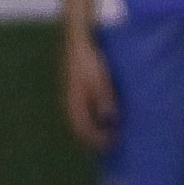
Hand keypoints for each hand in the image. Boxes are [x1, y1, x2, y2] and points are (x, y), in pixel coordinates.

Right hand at [64, 24, 117, 144]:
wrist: (79, 41)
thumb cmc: (90, 60)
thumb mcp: (100, 80)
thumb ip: (104, 99)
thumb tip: (110, 119)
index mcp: (75, 103)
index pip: (84, 130)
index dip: (98, 140)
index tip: (113, 143)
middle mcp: (70, 103)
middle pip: (80, 128)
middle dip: (95, 137)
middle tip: (112, 142)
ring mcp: (71, 96)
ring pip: (80, 119)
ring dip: (93, 128)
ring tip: (108, 130)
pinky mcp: (75, 89)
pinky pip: (81, 110)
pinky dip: (91, 117)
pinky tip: (102, 114)